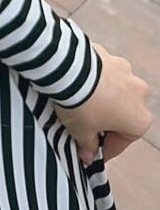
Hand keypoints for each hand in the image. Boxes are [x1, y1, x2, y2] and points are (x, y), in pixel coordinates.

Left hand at [53, 43, 151, 163]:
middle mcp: (139, 94)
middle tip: (82, 128)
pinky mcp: (109, 54)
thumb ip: (87, 146)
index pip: (122, 142)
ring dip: (100, 98)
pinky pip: (102, 72)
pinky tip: (75, 84)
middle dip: (104, 122)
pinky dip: (92, 79)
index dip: (104, 150)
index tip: (89, 152)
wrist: (69, 69)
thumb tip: (87, 155)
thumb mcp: (82, 133)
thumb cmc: (83, 106)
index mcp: (140, 120)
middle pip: (121, 114)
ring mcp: (125, 71)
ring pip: (114, 91)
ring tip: (77, 103)